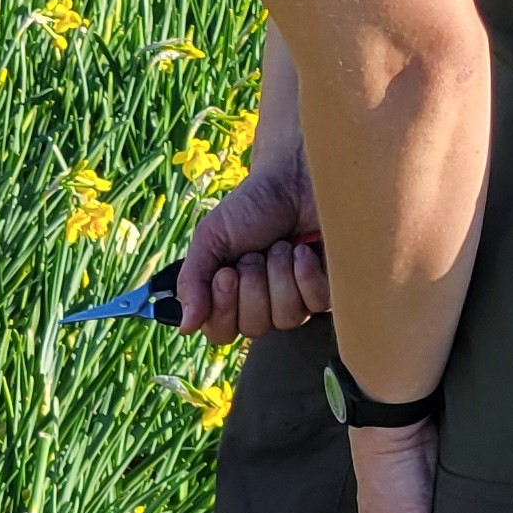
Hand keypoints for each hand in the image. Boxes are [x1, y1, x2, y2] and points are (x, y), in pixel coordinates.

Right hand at [176, 153, 329, 344]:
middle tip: (254, 254)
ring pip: (285, 318)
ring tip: (281, 247)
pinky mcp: (327, 290)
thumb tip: (185, 325)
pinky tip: (302, 252)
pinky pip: (315, 303)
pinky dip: (305, 275)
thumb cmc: (251, 207)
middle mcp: (262, 303)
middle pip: (253, 328)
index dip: (222, 310)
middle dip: (253, 286)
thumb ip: (192, 281)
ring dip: (278, 277)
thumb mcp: (211, 238)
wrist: (293, 180)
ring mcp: (296, 300)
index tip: (225, 275)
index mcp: (229, 295)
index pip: (220, 331)